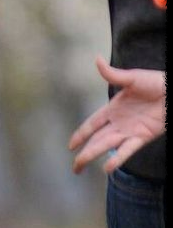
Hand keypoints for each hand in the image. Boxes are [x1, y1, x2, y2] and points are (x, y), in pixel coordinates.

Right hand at [69, 56, 164, 174]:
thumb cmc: (156, 82)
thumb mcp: (132, 77)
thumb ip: (113, 74)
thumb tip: (96, 59)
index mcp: (113, 109)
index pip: (92, 124)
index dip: (81, 134)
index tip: (70, 145)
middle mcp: (119, 123)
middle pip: (97, 140)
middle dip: (84, 153)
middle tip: (74, 167)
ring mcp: (130, 131)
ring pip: (107, 146)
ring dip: (93, 156)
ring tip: (81, 166)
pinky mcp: (143, 137)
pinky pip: (128, 149)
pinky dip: (117, 158)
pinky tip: (107, 167)